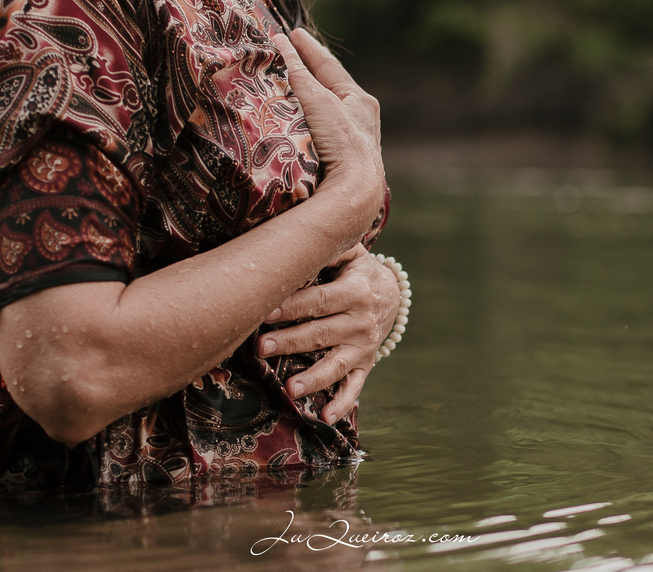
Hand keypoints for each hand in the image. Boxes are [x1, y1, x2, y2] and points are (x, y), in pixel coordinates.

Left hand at [258, 243, 399, 423]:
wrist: (392, 296)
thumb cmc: (358, 271)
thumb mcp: (352, 254)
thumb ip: (333, 245)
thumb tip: (304, 236)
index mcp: (354, 291)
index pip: (318, 300)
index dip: (292, 306)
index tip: (266, 311)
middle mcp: (360, 322)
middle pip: (320, 333)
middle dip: (289, 341)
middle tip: (261, 348)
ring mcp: (363, 347)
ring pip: (335, 365)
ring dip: (312, 378)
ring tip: (289, 389)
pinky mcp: (365, 365)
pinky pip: (354, 387)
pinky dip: (341, 404)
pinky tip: (325, 417)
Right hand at [271, 29, 383, 230]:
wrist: (355, 193)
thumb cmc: (341, 142)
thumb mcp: (317, 100)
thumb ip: (298, 72)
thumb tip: (281, 41)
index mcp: (359, 99)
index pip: (329, 66)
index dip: (309, 49)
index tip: (294, 34)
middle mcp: (361, 119)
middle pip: (330, 88)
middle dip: (311, 72)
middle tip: (292, 55)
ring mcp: (353, 142)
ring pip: (327, 113)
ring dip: (309, 100)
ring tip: (290, 88)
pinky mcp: (343, 163)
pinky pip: (323, 134)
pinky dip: (309, 123)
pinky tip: (299, 128)